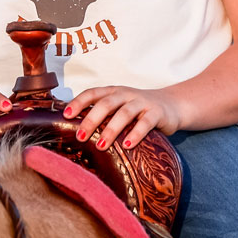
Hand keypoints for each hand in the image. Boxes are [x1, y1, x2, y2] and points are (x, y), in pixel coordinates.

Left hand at [63, 86, 183, 150]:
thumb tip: (74, 133)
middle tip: (80, 136)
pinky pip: (146, 122)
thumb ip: (102, 115)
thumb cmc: (137, 110)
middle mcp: (126, 94)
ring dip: (111, 129)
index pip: (93, 93)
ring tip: (101, 145)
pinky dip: (136, 133)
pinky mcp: (157, 113)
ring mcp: (142, 102)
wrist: (171, 105)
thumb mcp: (119, 108)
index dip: (79, 102)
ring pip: (125, 113)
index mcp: (113, 92)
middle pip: (106, 104)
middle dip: (91, 120)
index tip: (66, 115)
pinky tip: (127, 145)